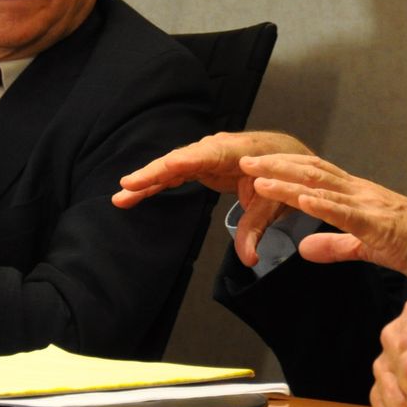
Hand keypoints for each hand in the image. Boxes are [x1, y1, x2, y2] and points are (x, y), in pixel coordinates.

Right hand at [113, 131, 313, 264]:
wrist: (284, 158)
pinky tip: (134, 194)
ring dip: (146, 181)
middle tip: (127, 186)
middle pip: (178, 160)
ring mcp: (203, 155)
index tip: (167, 167)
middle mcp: (214, 148)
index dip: (186, 161)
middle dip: (153, 174)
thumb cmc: (280, 175)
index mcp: (235, 152)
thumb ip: (256, 228)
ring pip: (170, 166)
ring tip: (122, 197)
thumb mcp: (273, 204)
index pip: (207, 155)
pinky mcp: (198, 164)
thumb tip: (248, 258)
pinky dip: (155, 183)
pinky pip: (173, 173)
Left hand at [238, 153, 406, 288]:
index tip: (255, 165)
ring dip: (288, 182)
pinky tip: (301, 198)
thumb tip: (303, 248)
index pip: (314, 174)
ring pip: (322, 188)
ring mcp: (369, 206)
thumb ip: (334, 245)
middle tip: (243, 160)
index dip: (283, 167)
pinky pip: (347, 213)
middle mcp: (360, 192)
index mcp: (357, 195)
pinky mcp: (379, 225)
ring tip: (258, 177)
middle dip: (275, 166)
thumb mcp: (366, 246)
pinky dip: (323, 204)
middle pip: (311, 172)